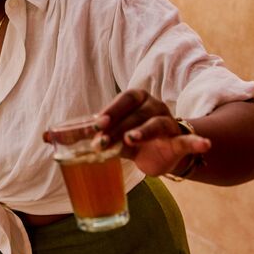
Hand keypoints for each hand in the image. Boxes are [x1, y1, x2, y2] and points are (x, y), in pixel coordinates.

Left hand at [94, 89, 210, 176]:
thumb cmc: (129, 137)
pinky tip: (204, 144)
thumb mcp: (110, 135)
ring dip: (143, 131)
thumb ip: (86, 134)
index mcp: (137, 100)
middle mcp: (154, 107)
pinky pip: (188, 140)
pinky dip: (197, 142)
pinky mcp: (179, 142)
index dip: (111, 110)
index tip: (97, 123)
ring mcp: (168, 123)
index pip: (125, 99)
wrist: (159, 153)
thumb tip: (50, 136)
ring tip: (130, 139)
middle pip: (135, 116)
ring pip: (157, 125)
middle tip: (101, 143)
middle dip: (117, 129)